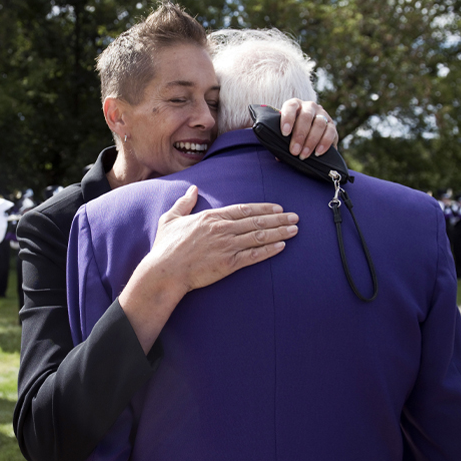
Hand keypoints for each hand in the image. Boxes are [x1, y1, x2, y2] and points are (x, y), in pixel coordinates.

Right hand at [147, 186, 297, 293]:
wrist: (165, 271)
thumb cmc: (165, 247)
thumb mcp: (170, 219)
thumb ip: (184, 203)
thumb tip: (192, 189)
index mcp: (211, 217)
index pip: (243, 210)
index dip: (263, 208)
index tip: (277, 208)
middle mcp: (222, 229)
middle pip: (256, 222)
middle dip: (278, 219)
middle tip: (295, 217)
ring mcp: (227, 246)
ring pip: (259, 237)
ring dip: (279, 233)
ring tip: (294, 229)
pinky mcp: (229, 264)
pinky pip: (254, 255)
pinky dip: (269, 250)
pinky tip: (282, 246)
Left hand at [279, 98, 338, 158]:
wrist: (308, 134)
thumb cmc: (291, 132)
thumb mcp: (285, 133)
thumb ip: (280, 141)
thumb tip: (278, 157)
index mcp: (295, 105)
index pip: (291, 107)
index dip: (288, 118)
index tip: (284, 133)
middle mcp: (309, 107)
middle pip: (306, 117)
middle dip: (299, 135)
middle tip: (294, 151)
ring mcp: (322, 114)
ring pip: (319, 124)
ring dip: (311, 141)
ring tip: (304, 155)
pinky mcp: (332, 124)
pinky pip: (330, 132)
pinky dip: (324, 143)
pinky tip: (317, 152)